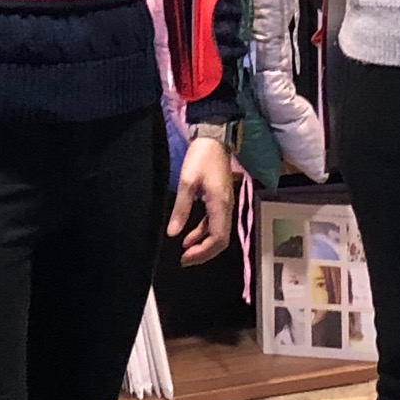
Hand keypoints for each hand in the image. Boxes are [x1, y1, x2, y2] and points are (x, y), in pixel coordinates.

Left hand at [169, 134, 238, 264]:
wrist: (214, 139)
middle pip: (221, 240)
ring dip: (203, 244)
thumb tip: (172, 233)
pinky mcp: (221, 200)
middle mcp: (227, 208)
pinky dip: (203, 232)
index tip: (185, 258)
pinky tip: (189, 236)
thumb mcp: (187, 183)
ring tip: (185, 251)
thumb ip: (181, 210)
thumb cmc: (201, 158)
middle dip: (203, 253)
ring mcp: (225, 204)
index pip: (218, 239)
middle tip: (185, 260)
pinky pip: (215, 223)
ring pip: (218, 233)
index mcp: (221, 205)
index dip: (203, 253)